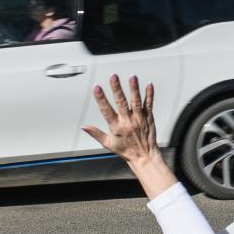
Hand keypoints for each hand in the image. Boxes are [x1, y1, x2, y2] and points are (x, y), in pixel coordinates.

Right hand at [83, 75, 175, 198]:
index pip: (106, 110)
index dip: (101, 98)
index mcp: (116, 127)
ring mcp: (139, 119)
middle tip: (113, 76)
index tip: (97, 88)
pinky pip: (149, 105)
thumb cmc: (126, 150)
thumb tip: (84, 127)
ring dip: (134, 89)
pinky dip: (150, 95)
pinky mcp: (148, 118)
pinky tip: (149, 85)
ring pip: (136, 101)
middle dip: (117, 88)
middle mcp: (128, 122)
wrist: (144, 157)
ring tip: (132, 77)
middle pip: (121, 102)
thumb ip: (95, 133)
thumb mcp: (108, 144)